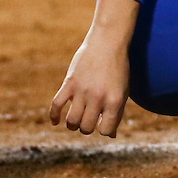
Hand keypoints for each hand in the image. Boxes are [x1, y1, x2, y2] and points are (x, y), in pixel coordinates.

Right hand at [50, 0, 138, 137]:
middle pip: (87, 128)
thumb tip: (110, 135)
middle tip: (88, 122)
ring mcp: (82, 91)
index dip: (104, 131)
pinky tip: (56, 121)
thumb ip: (117, 112)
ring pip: (71, 121)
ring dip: (72, 125)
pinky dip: (54, 116)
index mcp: (115, 100)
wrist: (108, 42)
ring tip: (75, 120)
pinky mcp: (69, 83)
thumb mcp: (123, 90)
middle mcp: (98, 98)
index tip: (103, 124)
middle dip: (86, 129)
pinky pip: (56, 105)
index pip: (106, 130)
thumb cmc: (118, 68)